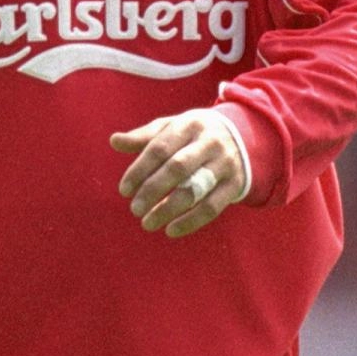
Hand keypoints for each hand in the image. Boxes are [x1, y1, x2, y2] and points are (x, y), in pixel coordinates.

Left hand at [110, 108, 245, 238]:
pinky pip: (212, 207)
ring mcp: (225, 164)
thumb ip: (144, 137)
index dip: (140, 170)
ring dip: (168, 209)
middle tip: (134, 209)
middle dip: (152, 190)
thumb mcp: (172, 128)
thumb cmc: (194, 134)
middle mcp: (209, 143)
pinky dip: (190, 222)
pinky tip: (171, 230)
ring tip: (148, 223)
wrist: (243, 136)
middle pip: (177, 168)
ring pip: (195, 190)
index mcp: (189, 125)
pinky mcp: (235, 184)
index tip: (124, 190)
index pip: (160, 148)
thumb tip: (114, 141)